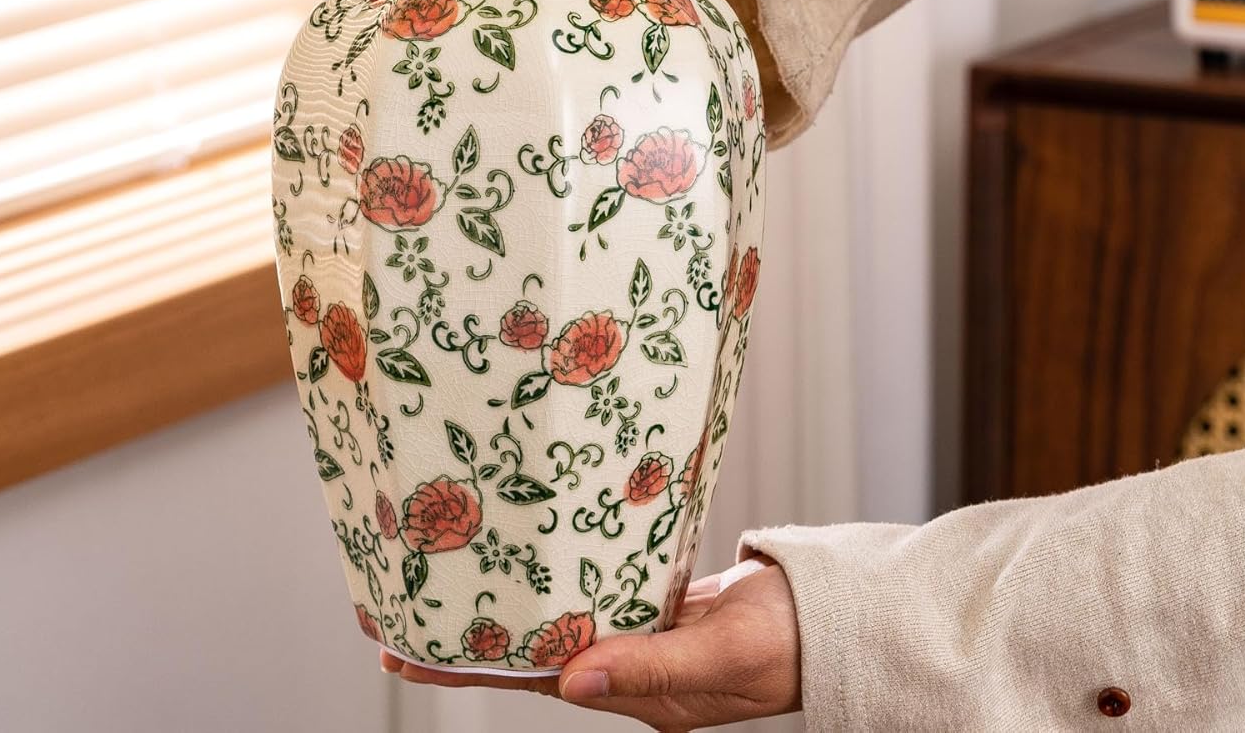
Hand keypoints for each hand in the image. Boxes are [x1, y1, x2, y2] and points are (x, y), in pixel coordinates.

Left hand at [379, 557, 800, 728]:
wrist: (835, 615)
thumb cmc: (788, 642)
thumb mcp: (720, 654)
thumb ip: (649, 664)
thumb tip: (572, 681)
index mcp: (642, 695)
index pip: (540, 682)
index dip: (474, 669)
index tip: (410, 655)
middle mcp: (634, 669)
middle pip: (541, 652)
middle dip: (480, 634)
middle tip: (414, 603)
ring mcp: (648, 635)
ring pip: (568, 617)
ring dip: (520, 600)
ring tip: (462, 572)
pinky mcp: (663, 604)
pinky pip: (603, 590)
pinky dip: (568, 573)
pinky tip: (539, 550)